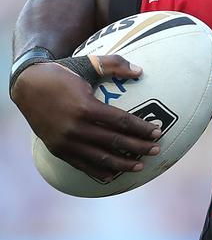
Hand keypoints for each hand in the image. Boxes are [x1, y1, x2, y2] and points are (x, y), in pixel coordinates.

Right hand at [11, 55, 161, 182]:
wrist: (26, 85)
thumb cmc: (62, 73)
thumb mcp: (88, 63)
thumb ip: (115, 64)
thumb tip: (141, 71)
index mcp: (85, 107)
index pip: (121, 122)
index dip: (142, 128)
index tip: (158, 132)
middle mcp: (76, 127)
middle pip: (115, 141)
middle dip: (139, 147)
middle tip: (157, 149)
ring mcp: (66, 141)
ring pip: (101, 158)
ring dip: (123, 164)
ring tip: (141, 166)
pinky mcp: (58, 150)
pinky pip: (82, 165)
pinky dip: (99, 172)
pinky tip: (114, 175)